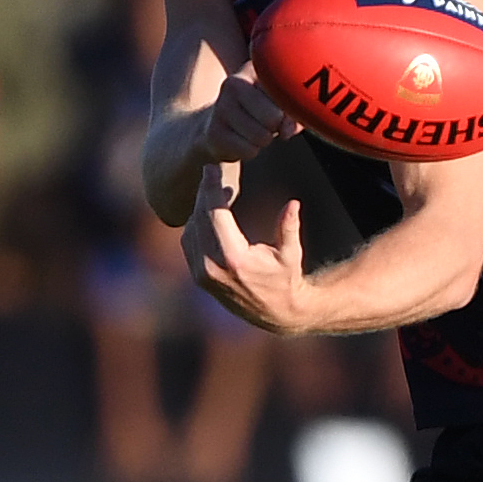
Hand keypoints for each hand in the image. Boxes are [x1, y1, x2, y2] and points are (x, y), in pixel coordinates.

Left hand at [183, 164, 311, 332]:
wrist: (275, 313)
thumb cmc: (286, 280)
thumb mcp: (291, 254)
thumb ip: (288, 227)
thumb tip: (293, 204)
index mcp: (233, 258)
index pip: (213, 213)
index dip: (210, 187)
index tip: (210, 168)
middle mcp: (212, 267)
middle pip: (199, 217)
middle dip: (203, 192)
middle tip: (210, 173)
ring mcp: (202, 274)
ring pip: (190, 229)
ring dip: (199, 208)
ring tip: (214, 192)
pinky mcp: (198, 277)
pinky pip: (189, 242)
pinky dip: (196, 224)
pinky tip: (209, 214)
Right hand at [197, 69, 292, 165]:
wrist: (215, 124)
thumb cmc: (256, 111)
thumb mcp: (278, 103)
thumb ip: (292, 112)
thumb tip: (287, 130)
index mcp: (255, 69)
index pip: (285, 93)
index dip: (291, 109)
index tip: (284, 113)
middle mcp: (234, 83)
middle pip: (274, 117)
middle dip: (275, 127)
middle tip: (266, 124)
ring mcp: (221, 107)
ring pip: (262, 136)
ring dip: (263, 140)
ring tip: (252, 131)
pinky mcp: (214, 132)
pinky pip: (249, 150)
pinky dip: (250, 151)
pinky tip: (240, 140)